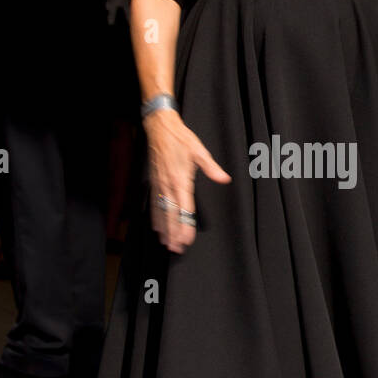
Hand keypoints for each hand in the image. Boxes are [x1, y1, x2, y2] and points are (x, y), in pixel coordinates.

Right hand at [146, 109, 230, 252]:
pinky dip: (155, 217)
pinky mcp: (154, 182)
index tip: (187, 239)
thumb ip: (211, 168)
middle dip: (174, 233)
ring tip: (167, 244)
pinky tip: (157, 227)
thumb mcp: (199, 150)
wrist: (160, 128)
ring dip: (164, 229)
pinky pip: (153, 204)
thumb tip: (224, 179)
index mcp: (180, 180)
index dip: (185, 225)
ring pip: (161, 212)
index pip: (184, 208)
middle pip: (171, 215)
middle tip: (177, 249)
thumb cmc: (180, 139)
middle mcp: (168, 185)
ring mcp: (159, 185)